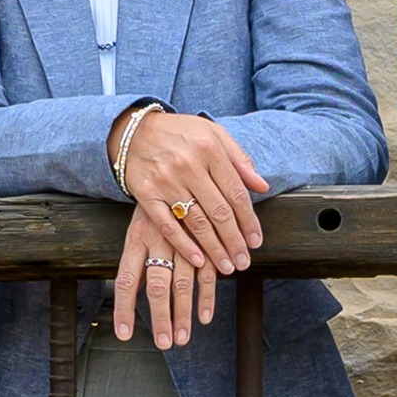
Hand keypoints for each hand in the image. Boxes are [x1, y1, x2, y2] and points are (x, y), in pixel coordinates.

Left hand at [112, 208, 224, 349]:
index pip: (126, 280)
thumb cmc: (155, 201)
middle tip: (164, 343)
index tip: (125, 334)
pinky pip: (207, 272)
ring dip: (183, 313)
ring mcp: (183, 241)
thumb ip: (136, 256)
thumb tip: (132, 288)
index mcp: (136, 237)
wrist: (177, 165)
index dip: (125, 309)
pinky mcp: (205, 240)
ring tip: (182, 338)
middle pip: (158, 287)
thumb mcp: (139, 223)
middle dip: (161, 318)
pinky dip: (207, 295)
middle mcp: (159, 241)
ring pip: (183, 283)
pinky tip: (205, 316)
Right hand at [114, 105, 268, 280]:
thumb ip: (239, 158)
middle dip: (234, 241)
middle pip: (218, 212)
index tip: (256, 241)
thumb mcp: (214, 133)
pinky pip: (168, 225)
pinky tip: (198, 260)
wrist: (134, 130)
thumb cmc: (179, 133)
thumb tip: (262, 186)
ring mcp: (165, 180)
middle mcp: (188, 165)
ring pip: (196, 222)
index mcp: (210, 149)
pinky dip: (184, 245)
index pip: (236, 192)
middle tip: (244, 262)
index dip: (249, 220)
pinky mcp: (145, 193)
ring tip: (227, 266)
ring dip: (214, 249)